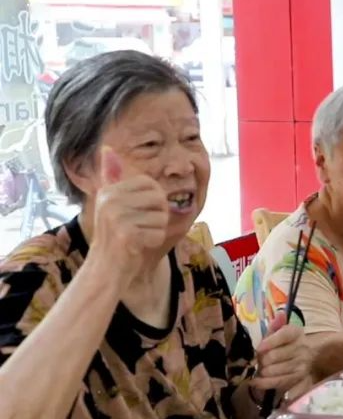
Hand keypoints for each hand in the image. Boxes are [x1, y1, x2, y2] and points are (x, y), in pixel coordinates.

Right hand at [89, 146, 168, 275]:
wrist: (105, 269)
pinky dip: (153, 242)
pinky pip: (159, 233)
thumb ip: (111, 176)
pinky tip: (138, 247)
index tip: (140, 214)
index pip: (151, 184)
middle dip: (157, 216)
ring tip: (137, 237)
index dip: (154, 201)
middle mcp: (110, 201)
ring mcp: (117, 218)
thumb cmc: (114, 236)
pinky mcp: (126, 236)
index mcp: (109, 190)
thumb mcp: (111, 202)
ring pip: (162, 217)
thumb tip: (107, 148)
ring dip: (155, 230)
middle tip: (140, 228)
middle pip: (159, 199)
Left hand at [251, 312, 312, 401]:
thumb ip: (275, 325)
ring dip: (262, 370)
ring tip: (259, 368)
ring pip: (274, 370)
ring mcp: (301, 364)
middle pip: (275, 355)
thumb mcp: (278, 332)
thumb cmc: (283, 343)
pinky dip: (264, 383)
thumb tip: (280, 314)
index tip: (259, 348)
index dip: (270, 342)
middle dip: (261, 359)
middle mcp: (302, 347)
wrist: (300, 357)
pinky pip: (277, 382)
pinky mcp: (297, 378)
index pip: (284, 335)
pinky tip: (256, 381)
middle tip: (256, 359)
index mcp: (296, 332)